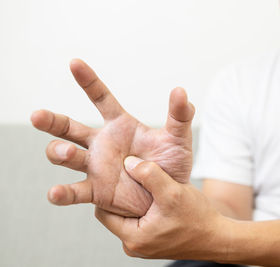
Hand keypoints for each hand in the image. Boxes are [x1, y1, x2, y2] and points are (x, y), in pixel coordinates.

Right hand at [31, 59, 194, 216]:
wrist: (169, 195)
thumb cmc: (172, 164)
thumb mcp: (178, 139)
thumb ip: (179, 116)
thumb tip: (181, 91)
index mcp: (120, 126)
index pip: (101, 98)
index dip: (88, 81)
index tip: (74, 63)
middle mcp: (102, 144)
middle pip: (69, 127)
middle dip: (52, 121)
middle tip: (37, 116)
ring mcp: (96, 167)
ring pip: (65, 156)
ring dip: (58, 152)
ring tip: (67, 153)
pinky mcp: (96, 191)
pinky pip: (75, 191)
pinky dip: (62, 193)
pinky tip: (55, 193)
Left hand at [95, 156, 229, 259]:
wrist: (218, 239)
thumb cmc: (198, 220)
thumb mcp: (173, 193)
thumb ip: (150, 175)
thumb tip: (129, 162)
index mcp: (133, 238)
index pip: (103, 212)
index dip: (106, 192)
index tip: (115, 175)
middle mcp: (134, 245)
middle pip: (115, 214)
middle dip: (122, 195)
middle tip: (128, 176)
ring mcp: (144, 245)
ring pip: (129, 216)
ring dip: (135, 200)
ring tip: (142, 184)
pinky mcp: (153, 242)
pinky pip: (141, 221)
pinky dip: (145, 208)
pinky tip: (155, 195)